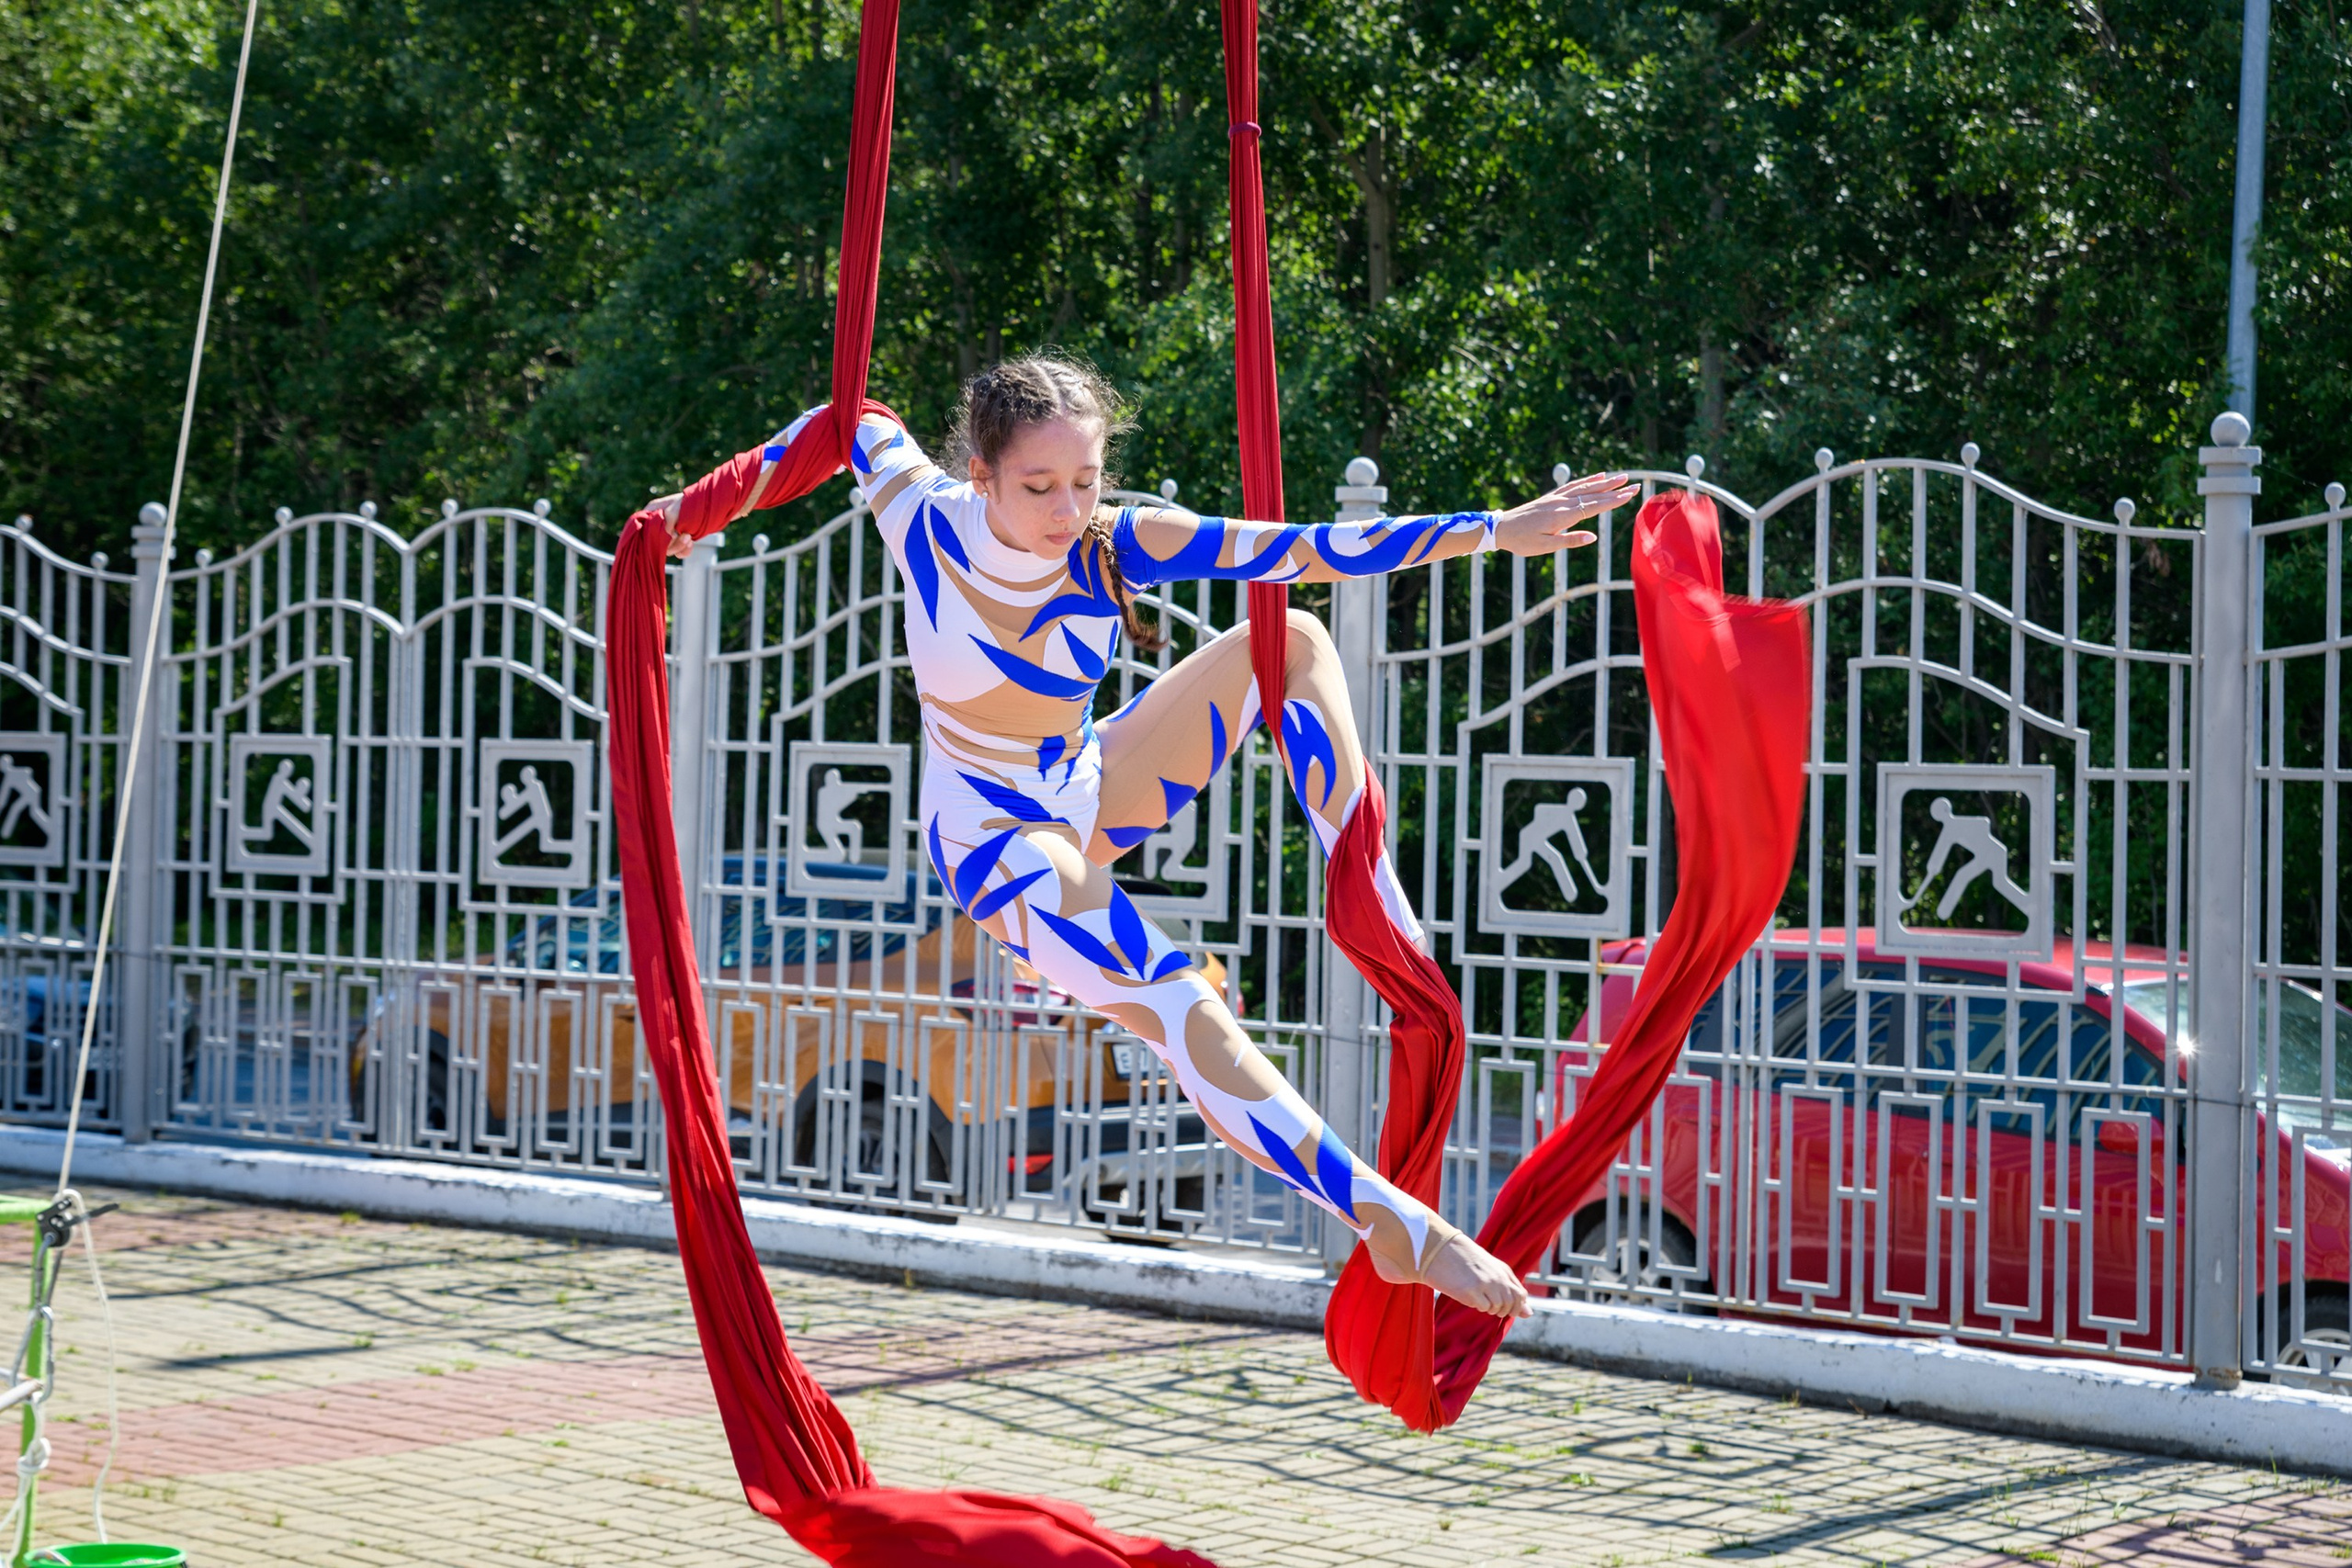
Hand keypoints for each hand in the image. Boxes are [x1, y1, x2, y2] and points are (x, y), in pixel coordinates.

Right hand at [648, 493, 691, 559]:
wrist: (705, 503)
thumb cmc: (686, 503)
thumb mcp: (672, 512)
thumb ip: (665, 526)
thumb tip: (666, 541)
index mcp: (651, 514)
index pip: (642, 531)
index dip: (653, 537)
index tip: (668, 534)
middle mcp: (657, 525)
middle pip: (656, 544)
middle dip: (671, 543)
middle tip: (685, 535)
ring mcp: (668, 534)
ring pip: (668, 550)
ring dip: (679, 546)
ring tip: (689, 537)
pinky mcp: (679, 541)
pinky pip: (678, 553)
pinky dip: (685, 550)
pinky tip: (691, 542)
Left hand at [1489, 471, 1639, 556]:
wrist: (1500, 528)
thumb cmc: (1522, 541)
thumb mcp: (1545, 546)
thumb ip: (1569, 541)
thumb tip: (1593, 537)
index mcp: (1562, 516)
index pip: (1594, 506)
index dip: (1614, 501)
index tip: (1630, 494)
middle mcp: (1561, 503)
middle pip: (1593, 494)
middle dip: (1615, 489)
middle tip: (1634, 484)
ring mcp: (1555, 498)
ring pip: (1584, 487)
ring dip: (1604, 482)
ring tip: (1620, 477)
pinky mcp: (1550, 497)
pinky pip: (1572, 485)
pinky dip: (1586, 480)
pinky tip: (1596, 477)